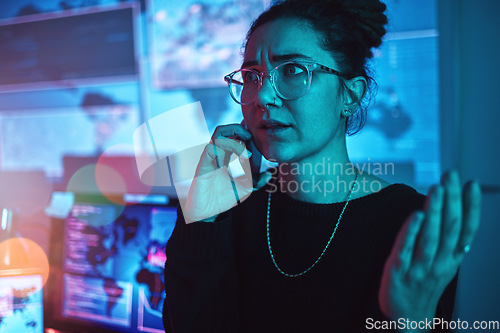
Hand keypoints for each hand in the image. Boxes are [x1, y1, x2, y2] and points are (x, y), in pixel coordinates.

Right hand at [182, 123, 271, 222]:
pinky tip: (235, 160)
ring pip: (218, 133)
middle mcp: (217, 154)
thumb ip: (257, 181)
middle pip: (224, 129)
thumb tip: (270, 173)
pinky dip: (225, 149)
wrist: (207, 213)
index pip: (232, 136)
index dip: (243, 133)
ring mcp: (210, 158)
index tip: (255, 139)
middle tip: (250, 137)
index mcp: (225, 157)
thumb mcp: (245, 189)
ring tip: (245, 149)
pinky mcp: (204, 163)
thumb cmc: (222, 199)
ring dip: (234, 136)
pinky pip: (212, 147)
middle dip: (238, 128)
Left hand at [379, 171, 480, 327]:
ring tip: (437, 188)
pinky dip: (411, 233)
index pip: (466, 230)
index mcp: (453, 259)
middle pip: (450, 228)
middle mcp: (440, 263)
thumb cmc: (425, 282)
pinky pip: (406, 250)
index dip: (471, 207)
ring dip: (435, 211)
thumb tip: (451, 206)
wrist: (408, 316)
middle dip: (452, 200)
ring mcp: (419, 268)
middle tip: (450, 174)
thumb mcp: (444, 263)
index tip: (470, 183)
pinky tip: (416, 215)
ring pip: (431, 237)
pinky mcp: (398, 272)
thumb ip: (448, 239)